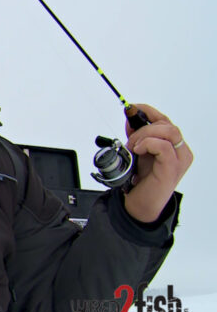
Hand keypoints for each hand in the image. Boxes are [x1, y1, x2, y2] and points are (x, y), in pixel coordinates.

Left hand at [124, 104, 192, 222]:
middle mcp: (181, 152)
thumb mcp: (138, 152)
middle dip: (143, 128)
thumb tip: (130, 119)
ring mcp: (179, 160)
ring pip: (169, 131)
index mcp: (174, 146)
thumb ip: (137, 136)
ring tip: (134, 148)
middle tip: (129, 141)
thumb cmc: (141, 180)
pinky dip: (148, 144)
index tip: (132, 109)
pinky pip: (164, 146)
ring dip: (145, 135)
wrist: (140, 203)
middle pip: (167, 124)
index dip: (148, 112)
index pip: (165, 121)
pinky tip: (138, 151)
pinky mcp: (172, 168)